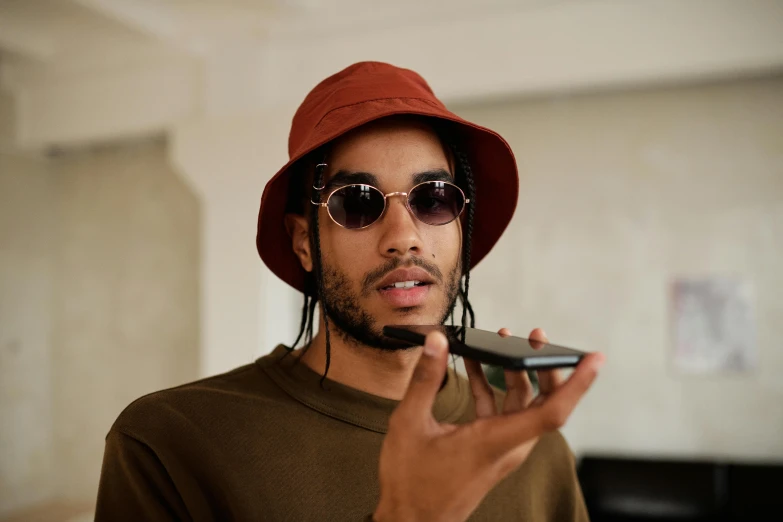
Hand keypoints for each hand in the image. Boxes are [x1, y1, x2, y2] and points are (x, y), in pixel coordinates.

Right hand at [373, 329, 603, 521]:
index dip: (577, 384)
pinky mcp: (490, 449)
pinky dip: (493, 387)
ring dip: (516, 373)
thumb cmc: (412, 482)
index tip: (594, 359)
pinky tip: (476, 365)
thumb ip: (425, 380)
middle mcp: (507, 446)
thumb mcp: (410, 424)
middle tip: (536, 335)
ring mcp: (500, 449)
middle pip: (544, 403)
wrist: (412, 521)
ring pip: (523, 405)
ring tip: (503, 339)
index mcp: (495, 441)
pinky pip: (503, 412)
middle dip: (543, 365)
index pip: (552, 411)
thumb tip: (438, 341)